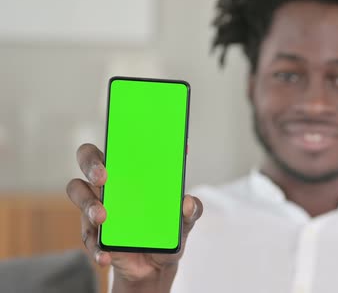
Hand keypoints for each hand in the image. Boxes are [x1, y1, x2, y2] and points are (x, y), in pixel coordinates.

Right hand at [66, 143, 202, 289]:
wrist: (155, 266)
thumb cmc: (166, 231)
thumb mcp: (185, 222)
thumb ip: (191, 210)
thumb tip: (188, 202)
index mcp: (132, 173)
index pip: (118, 145)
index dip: (117, 138)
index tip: (123, 139)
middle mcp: (110, 184)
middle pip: (87, 160)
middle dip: (92, 165)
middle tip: (103, 177)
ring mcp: (97, 207)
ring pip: (79, 194)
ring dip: (89, 205)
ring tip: (103, 218)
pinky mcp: (93, 234)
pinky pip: (88, 235)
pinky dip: (97, 246)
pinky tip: (106, 254)